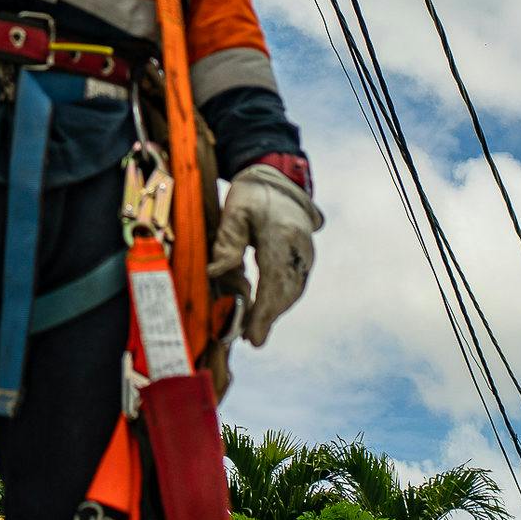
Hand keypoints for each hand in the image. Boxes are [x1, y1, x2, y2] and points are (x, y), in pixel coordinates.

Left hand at [208, 164, 319, 345]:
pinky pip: (294, 286)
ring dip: (274, 312)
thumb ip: (226, 242)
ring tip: (254, 330)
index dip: (263, 312)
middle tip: (249, 338)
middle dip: (267, 318)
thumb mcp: (234, 210)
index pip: (273, 281)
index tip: (253, 336)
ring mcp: (306, 255)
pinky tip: (264, 311)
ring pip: (292, 293)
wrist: (280, 181)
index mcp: (281, 235)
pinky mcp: (305, 259)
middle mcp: (300, 249)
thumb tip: (215, 273)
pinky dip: (280, 301)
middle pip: (285, 293)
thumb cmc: (253, 194)